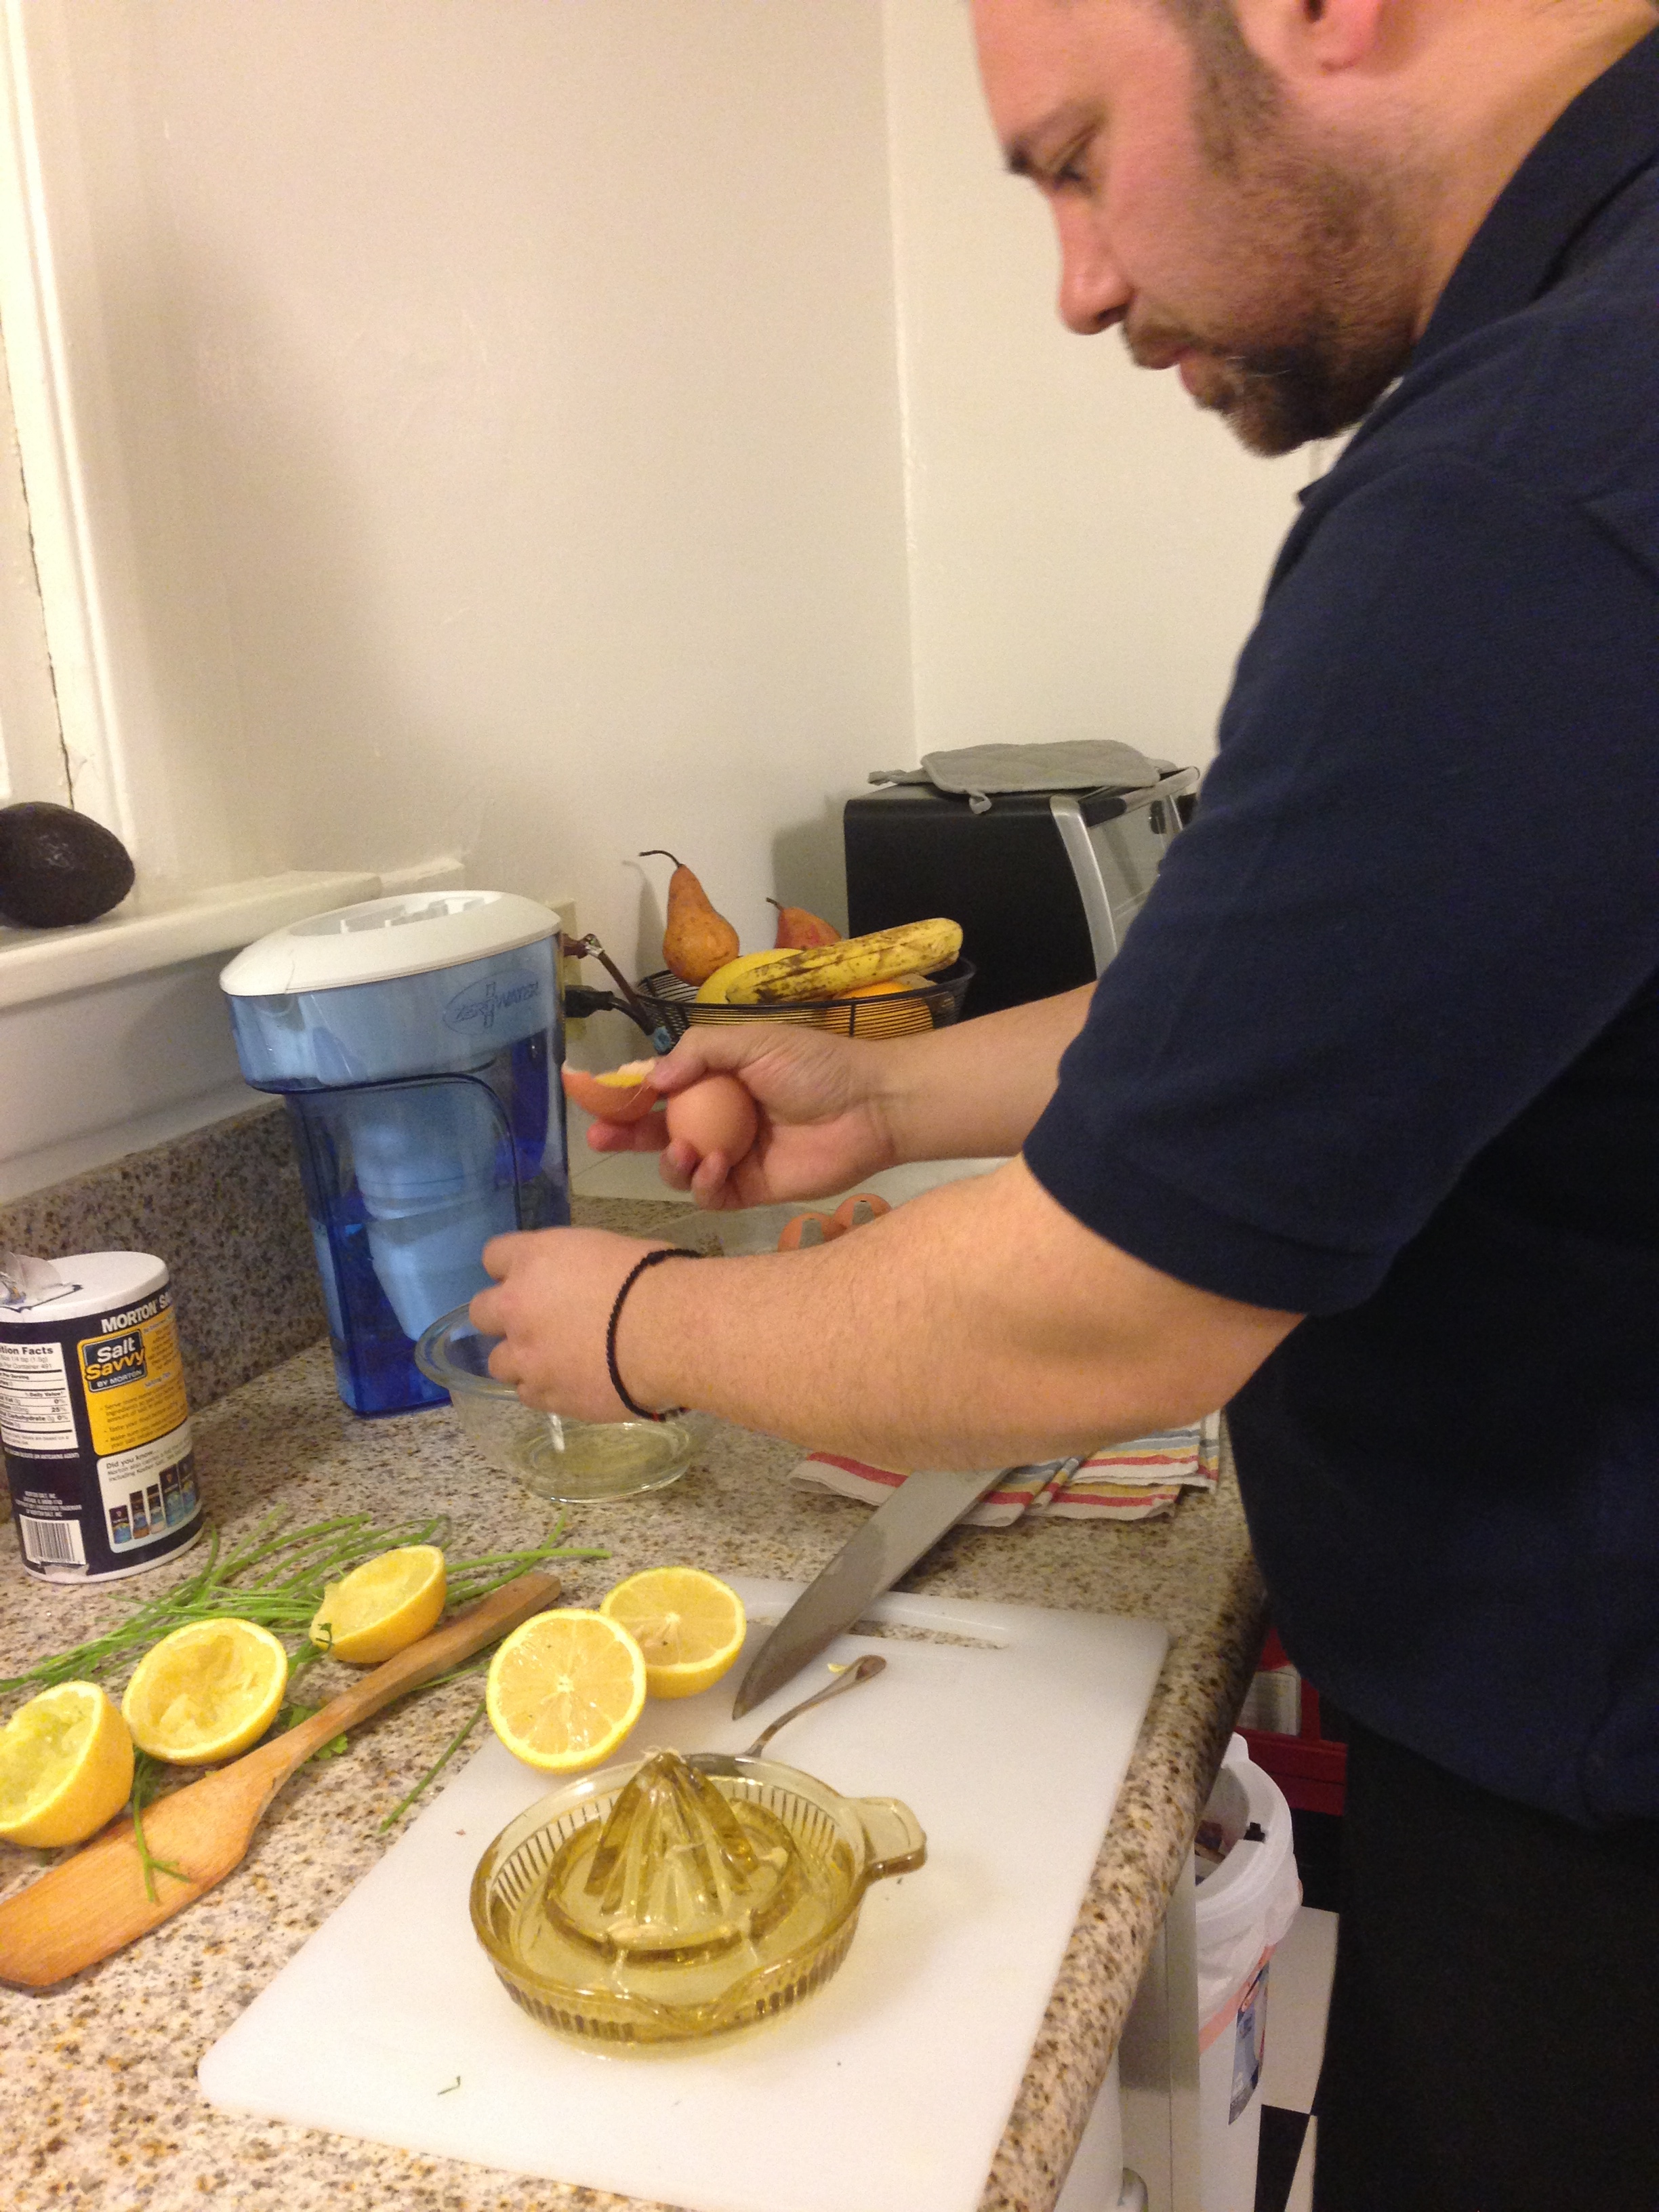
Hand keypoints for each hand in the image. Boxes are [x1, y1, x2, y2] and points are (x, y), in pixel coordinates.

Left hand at [471, 1228, 670, 1418]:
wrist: (668, 1333)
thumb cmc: (653, 1279)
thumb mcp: (611, 1251)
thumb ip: (578, 1269)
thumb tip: (587, 1285)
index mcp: (534, 1259)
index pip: (494, 1256)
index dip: (513, 1268)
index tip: (536, 1278)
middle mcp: (517, 1306)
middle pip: (481, 1312)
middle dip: (505, 1317)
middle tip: (540, 1323)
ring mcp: (527, 1355)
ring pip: (499, 1362)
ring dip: (522, 1359)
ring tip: (557, 1362)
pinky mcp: (545, 1395)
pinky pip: (528, 1394)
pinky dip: (546, 1389)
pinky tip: (574, 1383)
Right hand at [579, 1023, 899, 1207]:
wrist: (869, 1106)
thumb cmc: (814, 1065)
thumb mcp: (751, 1041)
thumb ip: (697, 1054)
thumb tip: (650, 1078)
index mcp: (715, 1080)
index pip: (658, 1089)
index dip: (624, 1094)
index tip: (589, 1095)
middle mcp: (717, 1118)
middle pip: (656, 1132)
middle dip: (624, 1134)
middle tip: (601, 1136)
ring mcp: (731, 1156)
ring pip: (677, 1167)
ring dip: (671, 1160)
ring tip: (687, 1149)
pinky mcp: (749, 1189)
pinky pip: (708, 1195)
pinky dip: (702, 1183)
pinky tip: (715, 1165)